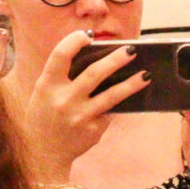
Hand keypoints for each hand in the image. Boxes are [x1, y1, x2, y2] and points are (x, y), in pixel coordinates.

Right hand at [24, 30, 148, 176]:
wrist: (43, 152)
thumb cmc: (45, 115)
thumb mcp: (44, 92)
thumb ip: (62, 76)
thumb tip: (96, 57)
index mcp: (47, 85)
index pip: (61, 55)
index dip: (75, 41)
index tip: (88, 35)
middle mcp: (64, 99)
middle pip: (94, 73)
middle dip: (115, 59)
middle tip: (132, 50)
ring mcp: (80, 116)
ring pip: (112, 96)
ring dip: (131, 84)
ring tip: (146, 75)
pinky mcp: (93, 130)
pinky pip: (110, 112)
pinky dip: (118, 104)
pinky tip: (130, 97)